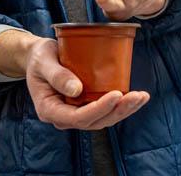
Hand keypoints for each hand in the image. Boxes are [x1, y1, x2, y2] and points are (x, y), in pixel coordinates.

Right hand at [25, 36, 149, 129]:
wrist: (39, 58)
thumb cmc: (39, 57)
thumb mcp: (43, 61)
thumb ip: (57, 75)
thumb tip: (77, 90)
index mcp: (49, 110)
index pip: (77, 117)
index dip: (98, 109)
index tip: (116, 95)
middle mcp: (64, 117)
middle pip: (94, 121)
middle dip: (117, 110)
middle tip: (136, 96)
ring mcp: (75, 113)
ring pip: (103, 119)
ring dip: (124, 110)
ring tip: (142, 97)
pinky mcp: (85, 106)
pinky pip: (105, 110)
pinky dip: (121, 105)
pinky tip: (137, 97)